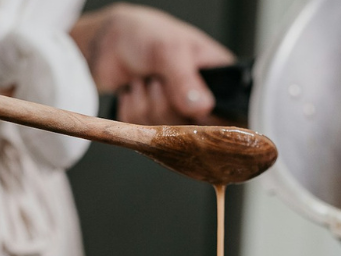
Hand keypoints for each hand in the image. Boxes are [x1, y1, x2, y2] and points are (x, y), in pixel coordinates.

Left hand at [72, 3, 234, 125]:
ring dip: (145, 104)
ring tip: (145, 80)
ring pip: (166, 134)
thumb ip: (185, 79)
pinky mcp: (154, 122)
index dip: (208, 118)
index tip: (186, 107)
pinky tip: (134, 90)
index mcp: (220, 80)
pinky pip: (144, 134)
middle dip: (164, 105)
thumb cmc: (148, 35)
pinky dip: (132, 111)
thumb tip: (202, 107)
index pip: (228, 115)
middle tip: (157, 80)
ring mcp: (178, 114)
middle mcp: (202, 101)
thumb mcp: (170, 50)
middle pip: (193, 130)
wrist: (111, 42)